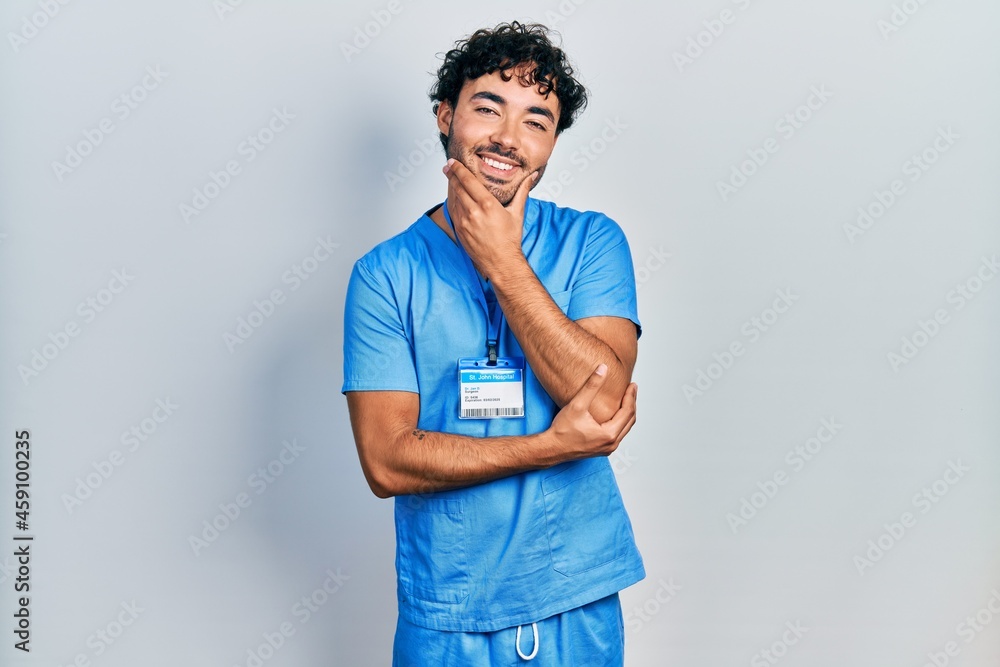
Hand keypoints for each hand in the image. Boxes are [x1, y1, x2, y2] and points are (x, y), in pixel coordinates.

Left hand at [442, 157, 537, 279]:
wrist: (501, 262)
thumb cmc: (510, 239)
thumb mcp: (517, 213)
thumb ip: (522, 192)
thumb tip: (531, 177)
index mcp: (487, 205)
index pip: (468, 181)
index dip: (459, 169)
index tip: (453, 162)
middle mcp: (473, 212)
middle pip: (457, 188)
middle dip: (451, 175)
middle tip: (447, 166)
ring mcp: (464, 222)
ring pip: (453, 199)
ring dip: (451, 187)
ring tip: (449, 178)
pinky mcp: (459, 230)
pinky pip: (453, 211)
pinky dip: (452, 201)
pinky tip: (453, 196)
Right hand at [545, 363, 637, 460]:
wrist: (551, 448)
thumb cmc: (562, 431)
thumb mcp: (577, 405)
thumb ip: (592, 386)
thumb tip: (603, 369)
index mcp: (609, 435)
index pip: (627, 412)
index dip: (631, 397)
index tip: (632, 385)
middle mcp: (611, 444)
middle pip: (629, 421)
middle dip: (631, 403)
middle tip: (632, 390)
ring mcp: (607, 448)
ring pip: (625, 429)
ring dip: (627, 414)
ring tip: (626, 400)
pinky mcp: (602, 449)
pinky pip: (618, 434)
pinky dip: (620, 422)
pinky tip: (615, 414)